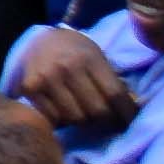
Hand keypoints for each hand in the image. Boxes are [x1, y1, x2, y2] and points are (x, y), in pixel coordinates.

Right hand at [12, 28, 136, 128]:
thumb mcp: (96, 57)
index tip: (129, 122)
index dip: (126, 113)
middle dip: (106, 120)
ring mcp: (46, 79)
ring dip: (83, 121)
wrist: (37, 41)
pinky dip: (61, 120)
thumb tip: (134, 110)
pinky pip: (53, 118)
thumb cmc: (74, 51)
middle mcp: (67, 67)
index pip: (115, 94)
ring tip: (83, 113)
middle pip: (97, 110)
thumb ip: (111, 81)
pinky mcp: (29, 89)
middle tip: (107, 120)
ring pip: (76, 118)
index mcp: (89, 58)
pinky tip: (63, 110)